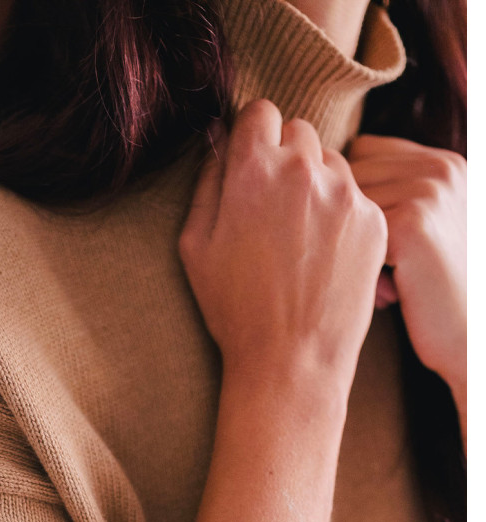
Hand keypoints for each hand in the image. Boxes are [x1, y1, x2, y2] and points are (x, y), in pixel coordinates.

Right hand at [180, 100, 387, 400]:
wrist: (291, 360)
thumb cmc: (234, 309)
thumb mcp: (195, 246)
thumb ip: (206, 182)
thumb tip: (217, 140)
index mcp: (253, 169)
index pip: (259, 112)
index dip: (252, 137)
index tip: (251, 164)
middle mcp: (303, 169)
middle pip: (298, 131)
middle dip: (285, 157)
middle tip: (273, 207)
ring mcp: (345, 194)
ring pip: (331, 163)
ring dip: (316, 184)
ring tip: (300, 236)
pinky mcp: (374, 220)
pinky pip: (356, 197)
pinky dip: (341, 215)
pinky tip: (324, 255)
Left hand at [347, 134, 465, 414]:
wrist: (469, 337)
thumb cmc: (436, 293)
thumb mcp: (426, 231)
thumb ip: (396, 197)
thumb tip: (323, 179)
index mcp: (444, 162)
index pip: (365, 148)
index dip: (350, 189)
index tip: (360, 232)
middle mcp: (440, 168)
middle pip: (349, 172)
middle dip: (346, 216)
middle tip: (376, 266)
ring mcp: (429, 191)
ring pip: (343, 203)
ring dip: (349, 243)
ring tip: (385, 281)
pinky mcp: (413, 223)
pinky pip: (349, 232)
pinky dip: (357, 266)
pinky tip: (387, 293)